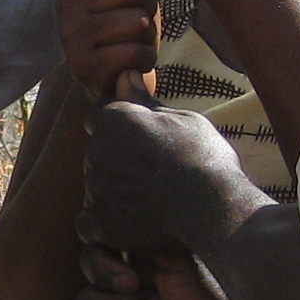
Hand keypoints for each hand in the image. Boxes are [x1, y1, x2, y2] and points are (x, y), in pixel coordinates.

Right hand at [59, 0, 157, 102]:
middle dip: (148, 5)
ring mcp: (71, 32)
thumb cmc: (127, 25)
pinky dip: (143, 59)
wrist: (114, 80)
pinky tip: (130, 62)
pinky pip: (133, 52)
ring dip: (147, 36)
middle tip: (135, 20)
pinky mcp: (82, 65)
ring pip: (137, 20)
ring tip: (131, 41)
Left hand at [85, 98, 263, 257]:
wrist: (211, 206)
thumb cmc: (204, 158)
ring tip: (152, 202)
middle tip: (155, 175)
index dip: (119, 128)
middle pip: (98, 154)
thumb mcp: (182, 119)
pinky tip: (132, 224)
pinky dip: (105, 224)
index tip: (141, 141)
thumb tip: (125, 75)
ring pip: (96, 188)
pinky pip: (88, 223)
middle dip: (118, 162)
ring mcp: (94, 187)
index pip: (99, 116)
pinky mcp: (98, 222)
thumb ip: (145, 102)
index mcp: (114, 118)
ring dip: (114, 193)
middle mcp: (95, 149)